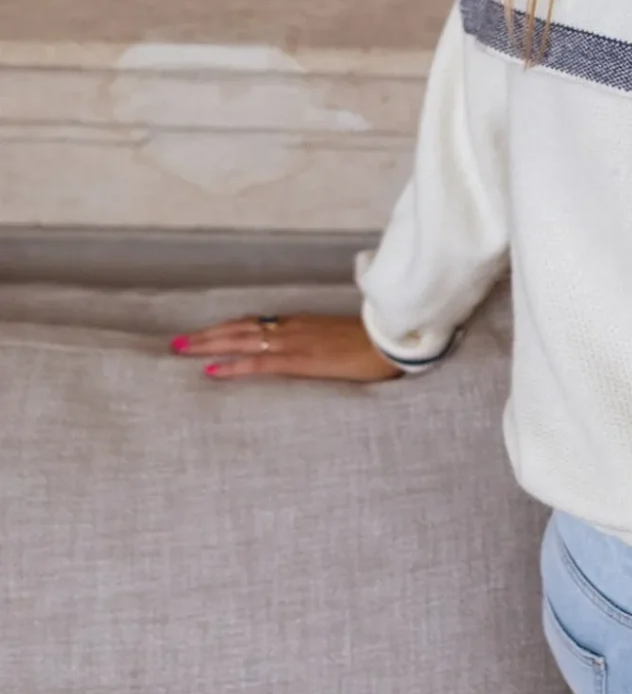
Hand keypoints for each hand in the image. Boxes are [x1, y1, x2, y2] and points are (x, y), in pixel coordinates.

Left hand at [170, 312, 402, 382]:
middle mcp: (291, 328)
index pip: (254, 323)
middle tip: (175, 343)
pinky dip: (233, 365)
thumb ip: (320, 343)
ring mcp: (294, 342)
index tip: (203, 334)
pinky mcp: (301, 360)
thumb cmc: (374, 344)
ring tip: (181, 351)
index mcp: (301, 324)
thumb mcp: (341, 340)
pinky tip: (212, 370)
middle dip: (205, 335)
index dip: (225, 328)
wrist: (393, 342)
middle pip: (239, 328)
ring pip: (240, 340)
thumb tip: (310, 353)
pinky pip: (259, 361)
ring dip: (208, 345)